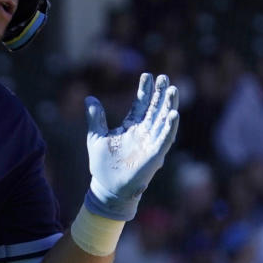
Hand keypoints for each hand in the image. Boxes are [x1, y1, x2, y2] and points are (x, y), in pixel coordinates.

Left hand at [84, 73, 178, 220]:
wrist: (107, 187)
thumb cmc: (103, 164)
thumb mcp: (95, 137)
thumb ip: (95, 118)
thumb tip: (89, 98)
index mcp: (131, 127)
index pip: (141, 105)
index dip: (145, 91)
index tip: (148, 75)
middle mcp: (144, 132)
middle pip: (155, 109)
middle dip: (160, 94)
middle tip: (164, 77)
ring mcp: (150, 142)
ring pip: (163, 120)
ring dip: (169, 106)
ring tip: (172, 89)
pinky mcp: (154, 155)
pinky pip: (165, 139)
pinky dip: (170, 127)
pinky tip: (173, 114)